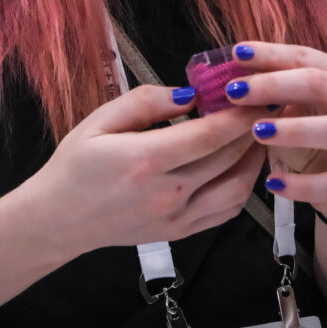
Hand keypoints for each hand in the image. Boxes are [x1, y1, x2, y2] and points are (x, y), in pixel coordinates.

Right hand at [24, 84, 264, 255]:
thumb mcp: (99, 120)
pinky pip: (226, 212)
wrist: (59, 218)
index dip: (240, 113)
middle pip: (229, 158)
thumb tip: (190, 95)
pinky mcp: (180, 234)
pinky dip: (243, 187)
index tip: (259, 94)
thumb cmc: (75, 164)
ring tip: (258, 135)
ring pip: (237, 189)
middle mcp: (167, 193)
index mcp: (145, 160)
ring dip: (254, 160)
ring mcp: (177, 218)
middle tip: (267, 106)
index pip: (210, 134)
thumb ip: (145, 103)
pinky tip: (241, 166)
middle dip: (254, 129)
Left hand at [219, 42, 326, 225]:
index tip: (236, 54)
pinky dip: (303, 184)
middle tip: (235, 92)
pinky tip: (272, 182)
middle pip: (321, 85)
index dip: (271, 54)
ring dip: (296, 129)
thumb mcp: (292, 105)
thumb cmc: (311, 133)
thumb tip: (226, 71)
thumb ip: (268, 88)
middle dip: (275, 86)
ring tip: (259, 132)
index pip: (306, 57)